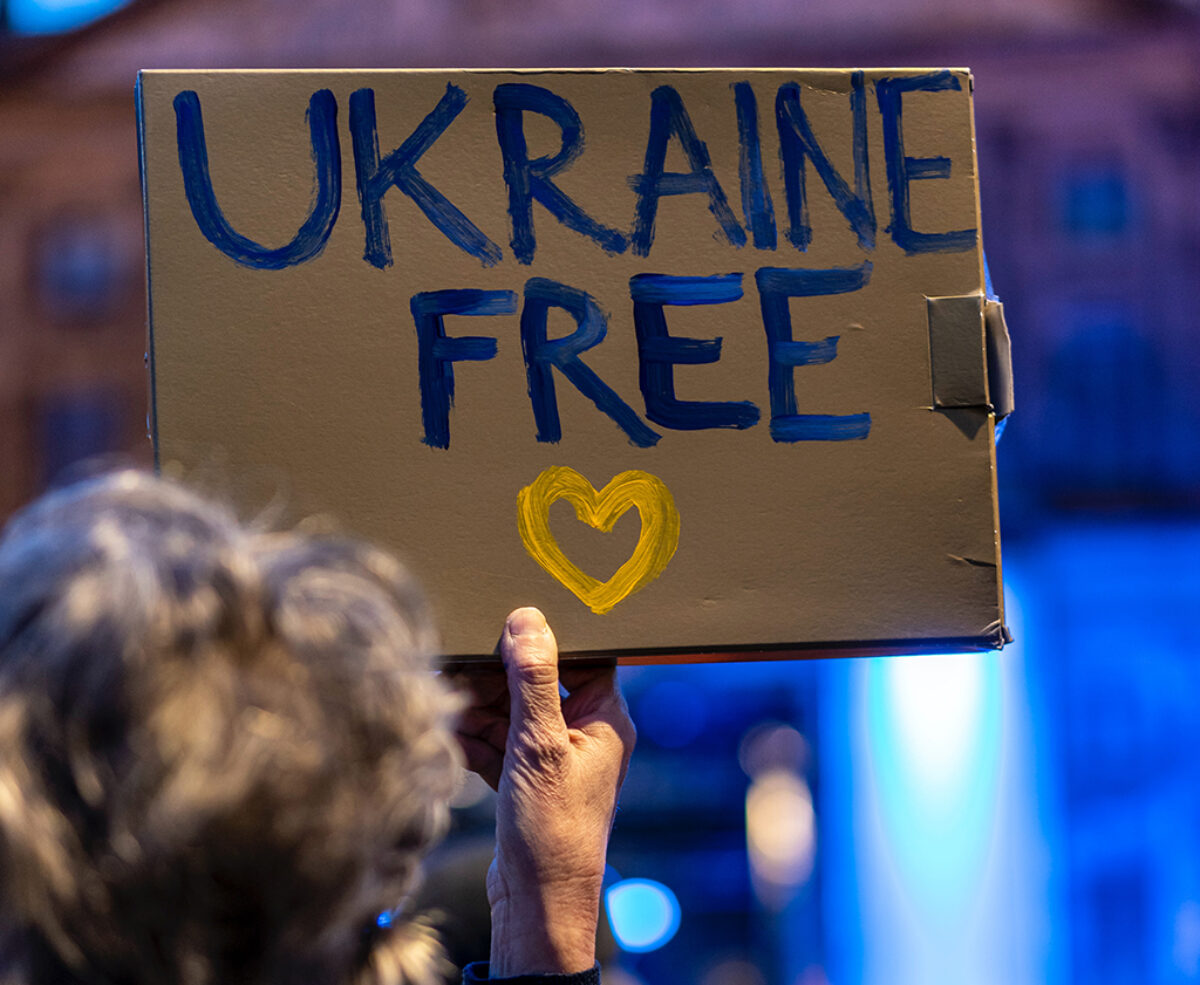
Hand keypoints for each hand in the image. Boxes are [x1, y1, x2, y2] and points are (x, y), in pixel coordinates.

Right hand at [455, 607, 634, 976]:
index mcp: (606, 718)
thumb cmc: (553, 829)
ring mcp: (554, 759)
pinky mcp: (527, 781)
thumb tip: (527, 620)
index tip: (505, 628)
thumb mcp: (539, 745)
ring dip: (480, 710)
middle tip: (463, 668)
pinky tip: (450, 735)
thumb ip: (533, 679)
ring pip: (513, 714)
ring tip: (448, 702)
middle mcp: (584, 734)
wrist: (537, 906)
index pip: (581, 657)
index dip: (544, 640)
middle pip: (539, 683)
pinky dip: (476, 740)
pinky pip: (499, 744)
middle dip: (498, 679)